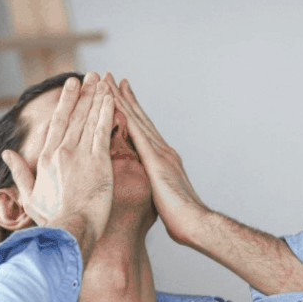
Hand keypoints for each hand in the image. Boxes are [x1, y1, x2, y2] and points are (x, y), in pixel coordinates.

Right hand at [3, 72, 115, 237]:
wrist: (70, 230)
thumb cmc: (52, 220)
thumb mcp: (29, 195)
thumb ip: (20, 171)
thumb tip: (7, 154)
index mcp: (46, 158)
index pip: (57, 123)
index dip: (65, 102)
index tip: (71, 87)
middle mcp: (62, 151)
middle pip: (74, 115)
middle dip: (83, 94)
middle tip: (91, 76)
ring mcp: (80, 155)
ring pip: (89, 119)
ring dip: (97, 98)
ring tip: (103, 81)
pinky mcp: (99, 162)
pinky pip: (103, 131)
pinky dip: (107, 113)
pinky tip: (111, 99)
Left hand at [105, 73, 209, 244]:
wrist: (195, 224)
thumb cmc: (182, 221)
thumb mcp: (164, 199)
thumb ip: (157, 187)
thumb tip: (153, 191)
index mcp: (163, 160)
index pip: (143, 131)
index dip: (132, 112)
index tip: (120, 96)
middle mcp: (163, 150)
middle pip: (139, 118)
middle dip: (124, 98)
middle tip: (111, 78)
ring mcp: (160, 153)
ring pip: (136, 119)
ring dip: (120, 99)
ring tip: (107, 80)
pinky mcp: (156, 159)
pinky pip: (136, 132)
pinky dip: (124, 115)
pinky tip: (113, 103)